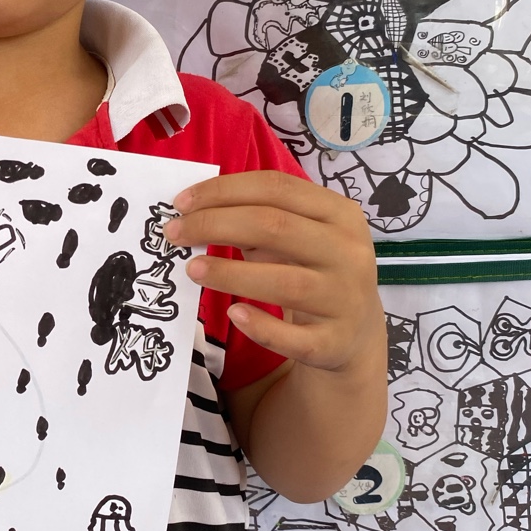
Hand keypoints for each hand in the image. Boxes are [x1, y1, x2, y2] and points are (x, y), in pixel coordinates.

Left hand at [166, 169, 382, 372]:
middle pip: (276, 227)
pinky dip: (262, 327)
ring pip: (284, 282)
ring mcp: (345, 299)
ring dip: (231, 274)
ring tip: (192, 269)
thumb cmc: (311, 270)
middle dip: (216, 225)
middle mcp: (348, 253)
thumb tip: (193, 212)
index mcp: (340, 214)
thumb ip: (256, 220)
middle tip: (174, 233)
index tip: (182, 202)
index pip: (277, 188)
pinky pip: (294, 338)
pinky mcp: (334, 342)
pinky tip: (235, 315)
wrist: (355, 333)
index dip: (224, 191)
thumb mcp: (295, 237)